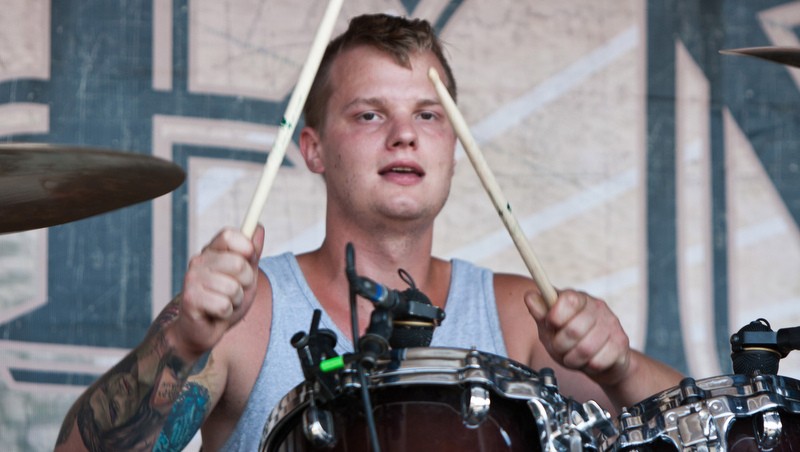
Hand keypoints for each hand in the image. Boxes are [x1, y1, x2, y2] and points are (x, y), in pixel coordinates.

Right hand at [171, 225, 264, 357]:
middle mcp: (199, 261)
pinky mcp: (190, 299)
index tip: (249, 258)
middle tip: (236, 290)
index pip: (229, 235)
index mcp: (212, 251)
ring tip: (226, 303)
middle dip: (246, 282)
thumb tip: (258, 227)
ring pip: (233, 288)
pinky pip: (224, 305)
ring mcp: (192, 279)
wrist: (203, 329)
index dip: (245, 247)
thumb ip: (252, 253)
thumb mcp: (246, 275)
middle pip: (238, 264)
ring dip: (236, 301)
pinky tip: (216, 314)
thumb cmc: (226, 299)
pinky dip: (226, 313)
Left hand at [525, 289, 630, 385]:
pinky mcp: (621, 343)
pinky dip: (588, 367)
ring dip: (573, 359)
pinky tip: (589, 361)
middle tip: (560, 348)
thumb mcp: (550, 328)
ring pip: (586, 349)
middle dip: (560, 346)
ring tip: (573, 356)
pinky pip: (598, 361)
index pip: (568, 300)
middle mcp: (596, 307)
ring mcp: (611, 324)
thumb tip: (530, 296)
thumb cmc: (571, 342)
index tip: (551, 324)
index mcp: (578, 298)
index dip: (555, 316)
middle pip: (574, 329)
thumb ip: (540, 313)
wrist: (600, 361)